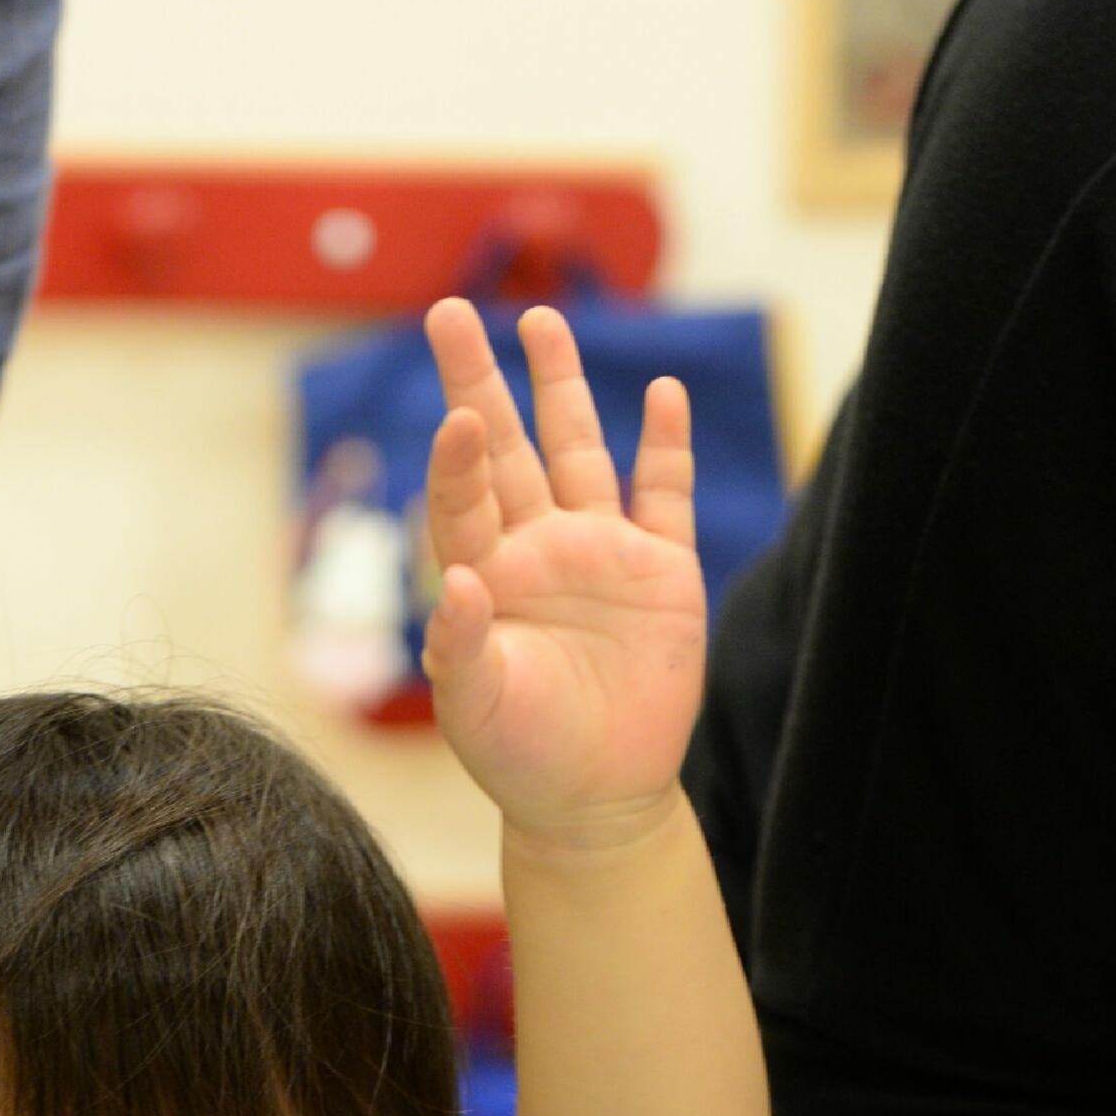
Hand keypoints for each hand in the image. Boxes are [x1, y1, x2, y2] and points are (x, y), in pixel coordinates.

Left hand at [421, 296, 705, 849]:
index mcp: (483, 575)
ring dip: (562, 388)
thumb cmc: (518, 756)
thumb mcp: (477, 708)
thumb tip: (455, 580)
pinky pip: (663, 496)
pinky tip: (660, 394)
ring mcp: (599, 554)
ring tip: (543, 320)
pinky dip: (665, 446)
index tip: (457, 419)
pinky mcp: (660, 573)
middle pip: (506, 448)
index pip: (463, 494)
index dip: (459, 456)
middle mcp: (536, 549)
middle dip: (480, 382)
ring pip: (579, 451)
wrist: (594, 800)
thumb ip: (460, 645)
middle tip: (450, 315)